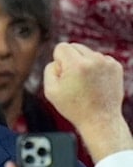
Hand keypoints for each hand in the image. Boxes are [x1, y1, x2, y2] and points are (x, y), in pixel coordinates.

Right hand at [43, 42, 131, 161]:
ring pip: (87, 52)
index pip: (62, 47)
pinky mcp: (116, 67)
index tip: (62, 74)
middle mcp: (94, 60)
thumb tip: (58, 60)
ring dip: (83, 63)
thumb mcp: (50, 90)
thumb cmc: (74, 107)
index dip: (58, 60)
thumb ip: (50, 68)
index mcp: (77, 65)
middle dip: (70, 59)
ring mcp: (107, 63)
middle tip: (73, 79)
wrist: (100, 120)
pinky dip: (95, 67)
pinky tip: (94, 82)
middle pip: (75, 46)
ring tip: (85, 83)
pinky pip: (99, 59)